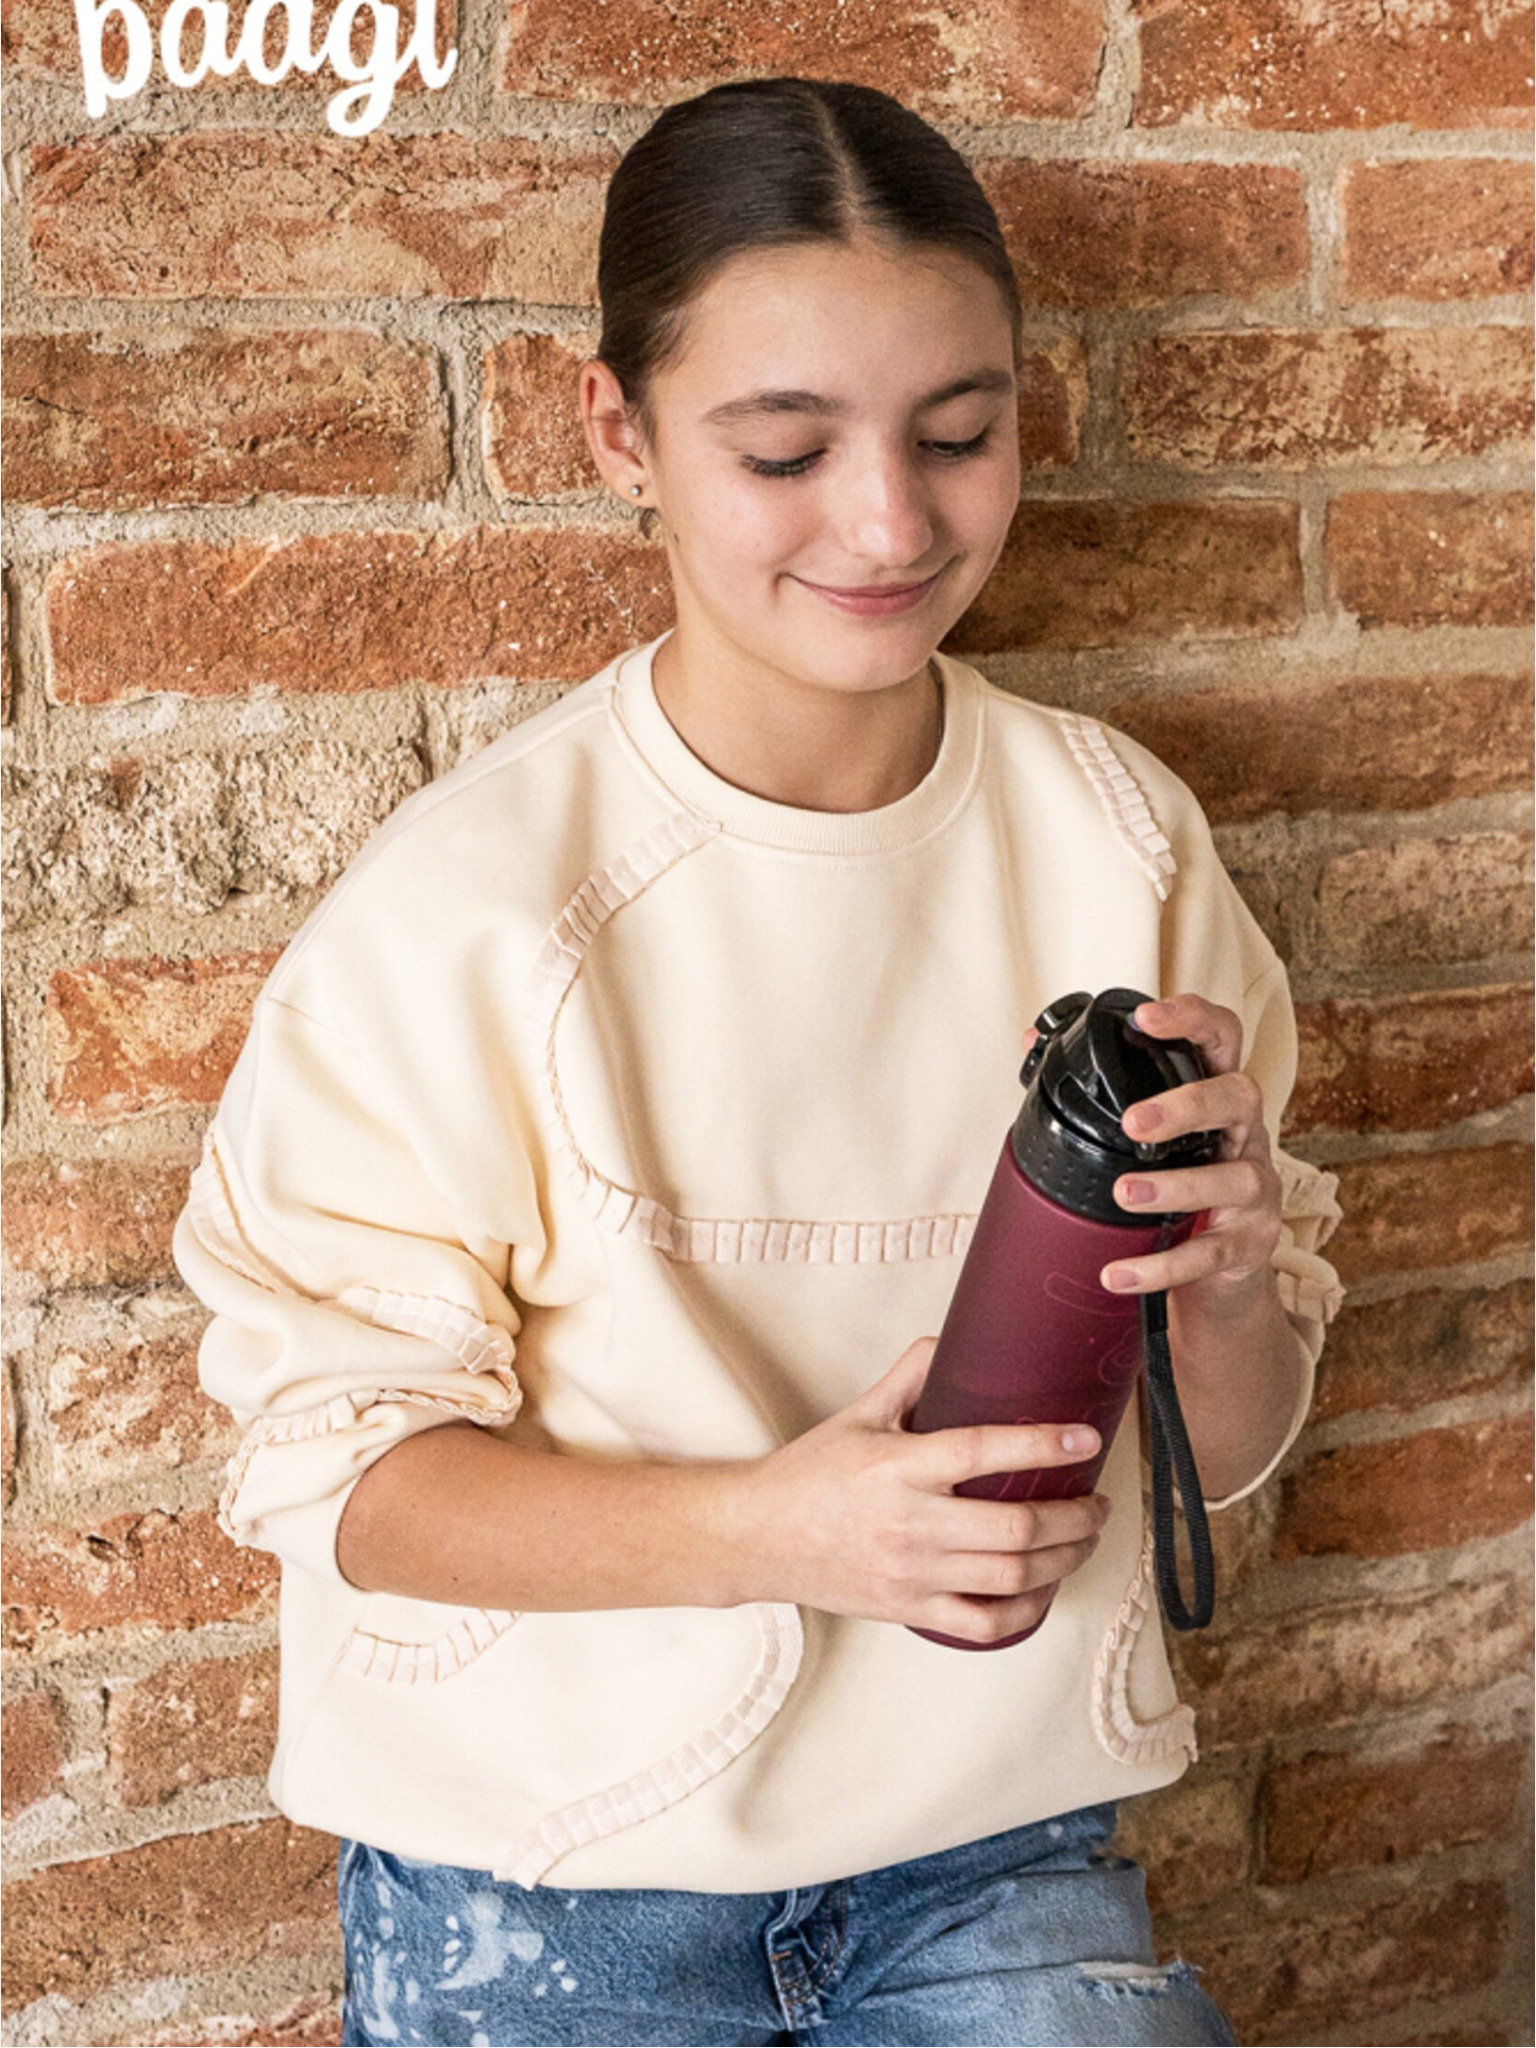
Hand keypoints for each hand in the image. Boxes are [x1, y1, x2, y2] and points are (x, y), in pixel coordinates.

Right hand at [733, 1338, 1111, 1642]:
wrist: (758, 1538)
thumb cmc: (810, 1473)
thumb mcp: (858, 1414)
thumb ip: (910, 1377)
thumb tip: (951, 1340)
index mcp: (899, 1467)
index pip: (983, 1452)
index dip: (1042, 1445)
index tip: (1085, 1438)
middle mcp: (910, 1524)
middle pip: (1015, 1529)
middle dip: (1075, 1516)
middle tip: (1099, 1501)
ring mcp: (912, 1574)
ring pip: (1012, 1577)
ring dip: (1065, 1558)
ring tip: (1085, 1537)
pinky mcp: (909, 1609)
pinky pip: (984, 1625)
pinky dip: (1027, 1612)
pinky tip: (1044, 1588)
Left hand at [1077, 993, 1283, 1315]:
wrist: (1221, 1279)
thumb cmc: (1183, 1189)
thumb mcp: (1152, 1140)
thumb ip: (1096, 1091)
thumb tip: (1034, 1043)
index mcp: (1218, 1100)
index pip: (1223, 1038)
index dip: (1192, 1019)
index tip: (1145, 1018)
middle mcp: (1247, 1137)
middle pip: (1240, 1097)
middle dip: (1188, 1105)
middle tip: (1133, 1123)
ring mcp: (1257, 1191)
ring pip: (1233, 1179)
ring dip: (1177, 1186)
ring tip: (1125, 1193)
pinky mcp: (1252, 1245)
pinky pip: (1210, 1254)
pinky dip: (1163, 1266)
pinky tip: (1120, 1272)